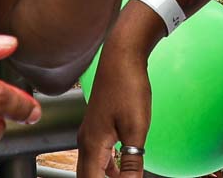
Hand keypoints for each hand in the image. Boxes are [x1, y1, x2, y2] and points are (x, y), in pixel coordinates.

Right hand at [76, 4, 160, 177]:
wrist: (122, 56)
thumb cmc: (128, 87)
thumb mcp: (136, 129)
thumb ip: (133, 161)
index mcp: (92, 144)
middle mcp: (86, 141)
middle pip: (89, 177)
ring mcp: (90, 132)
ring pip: (93, 168)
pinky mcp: (97, 126)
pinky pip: (99, 155)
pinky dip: (108, 167)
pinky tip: (122, 168)